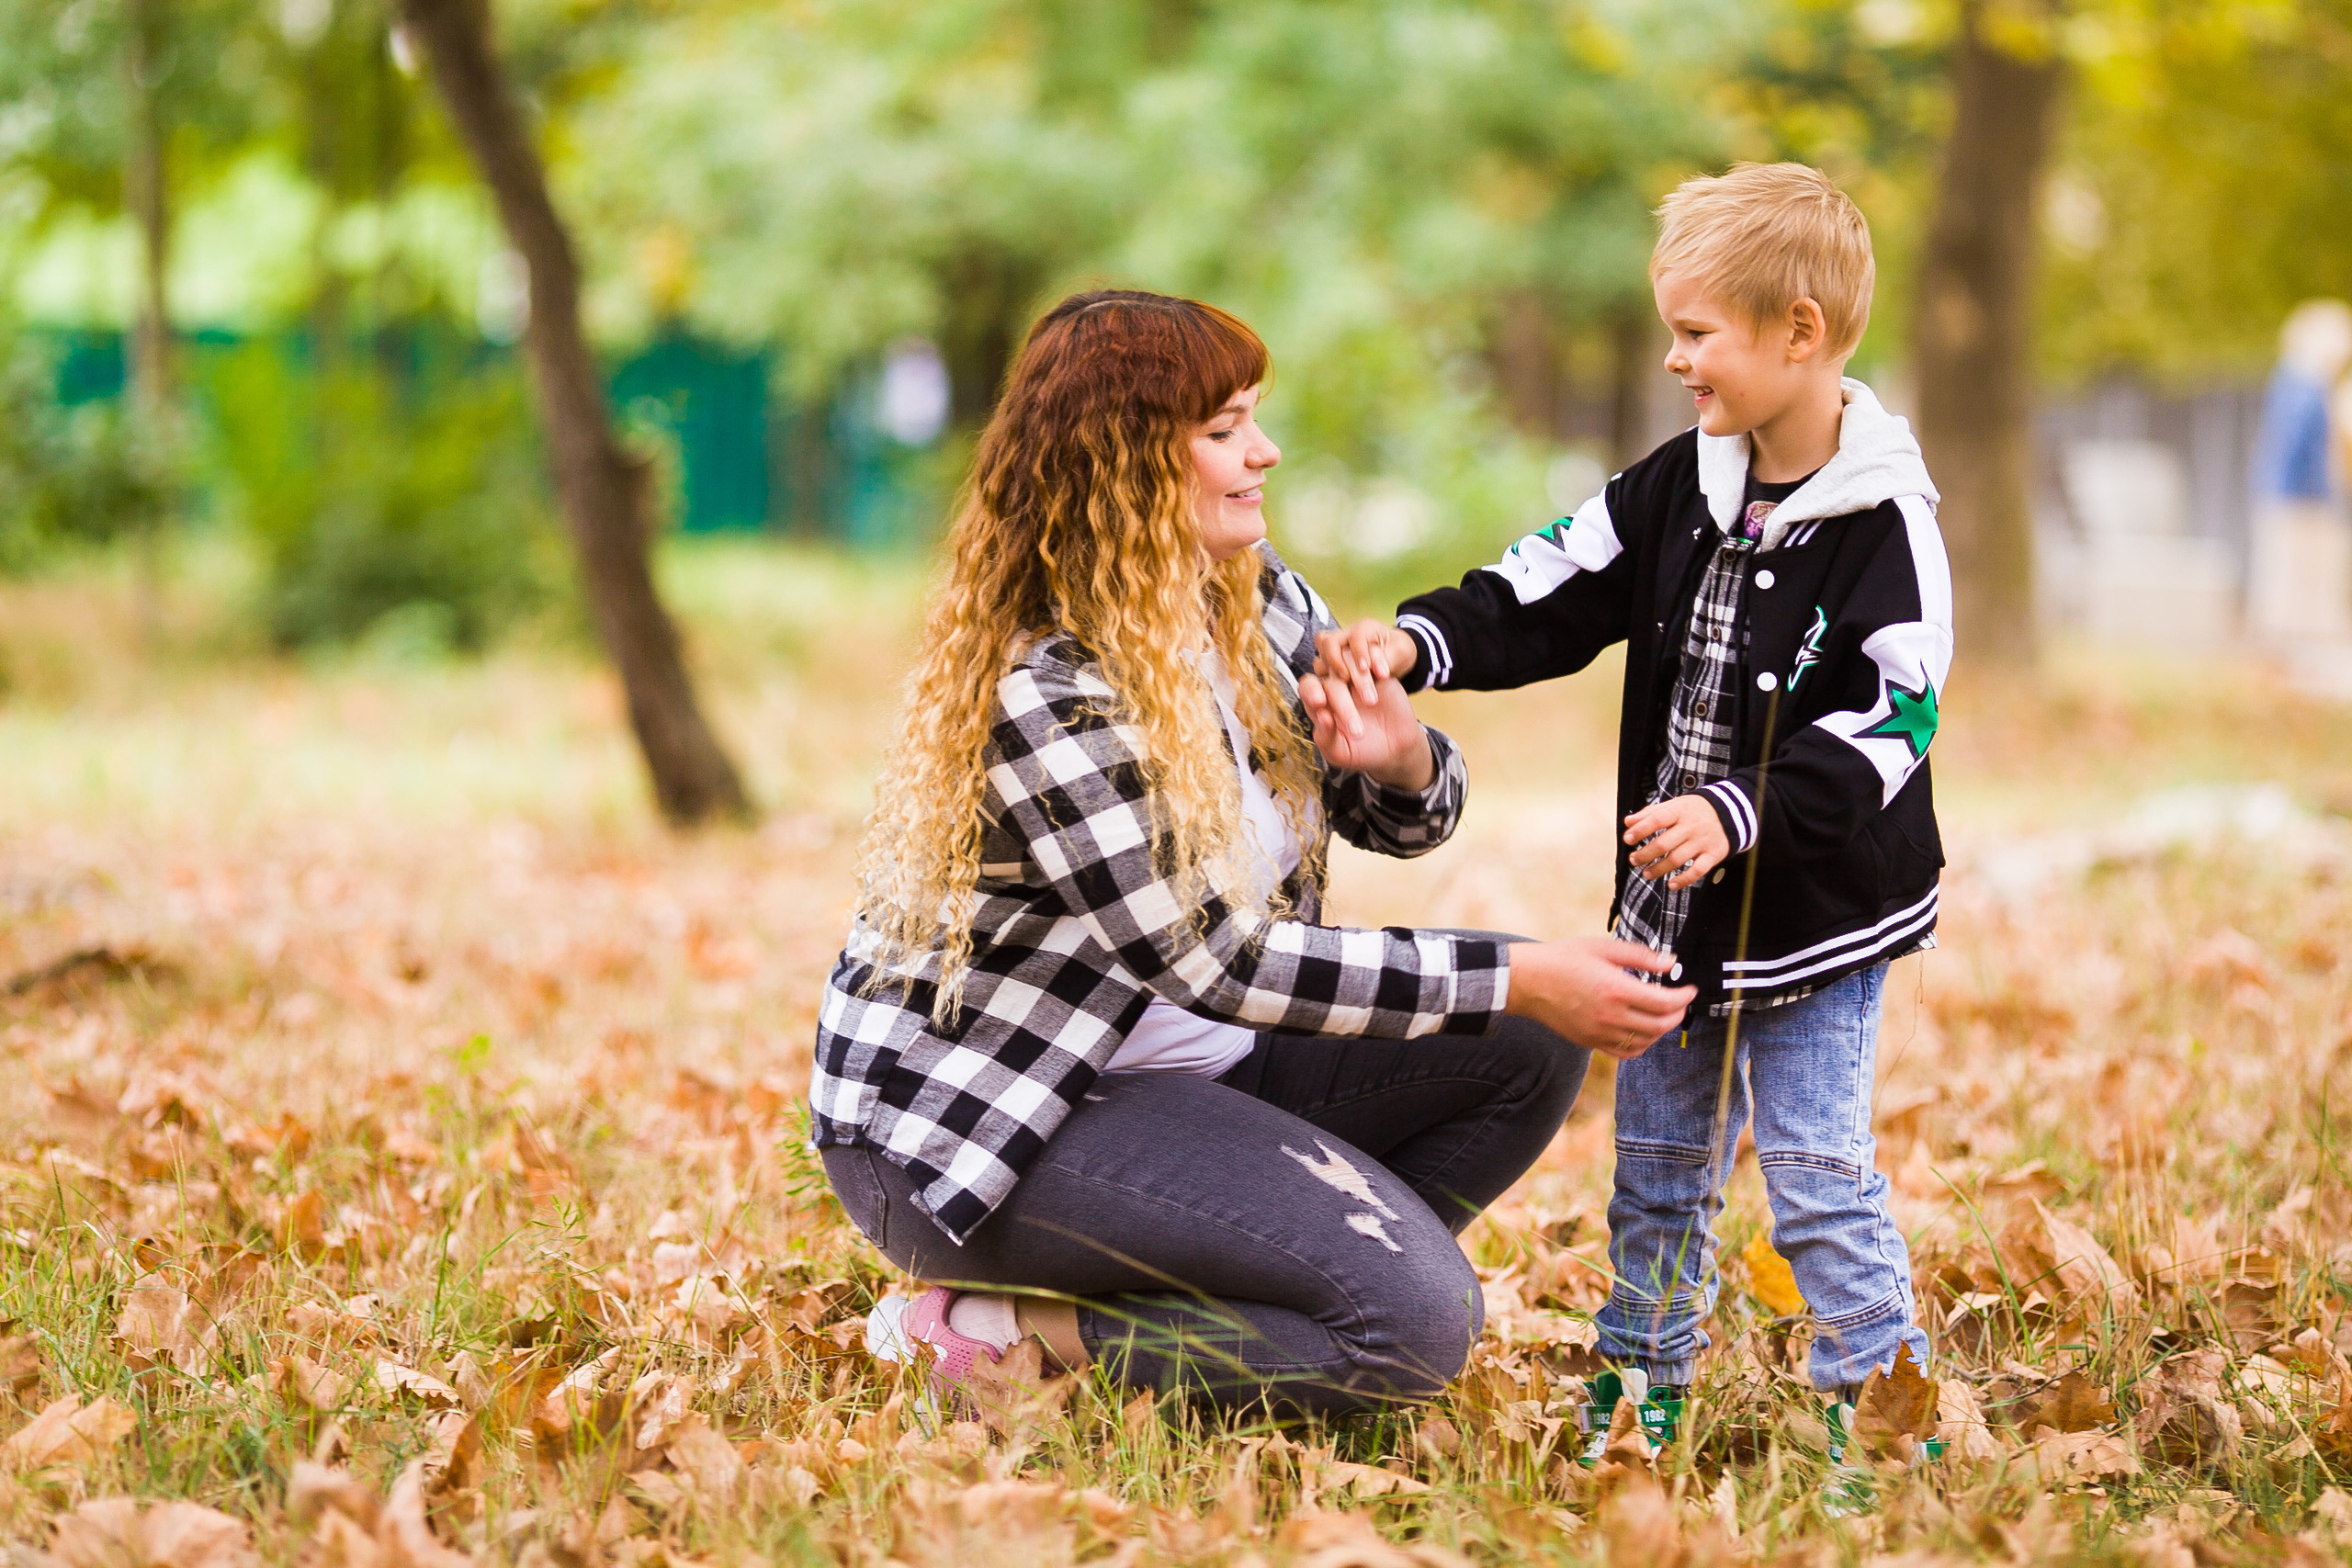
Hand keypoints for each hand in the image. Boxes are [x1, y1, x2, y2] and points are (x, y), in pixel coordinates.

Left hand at [1299, 668, 1434, 790]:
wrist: (1396, 749)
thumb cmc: (1362, 751)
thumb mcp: (1340, 753)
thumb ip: (1326, 738)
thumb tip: (1322, 717)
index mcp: (1320, 703)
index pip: (1308, 687)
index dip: (1311, 691)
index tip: (1320, 702)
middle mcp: (1335, 686)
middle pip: (1330, 680)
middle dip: (1341, 703)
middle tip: (1357, 730)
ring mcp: (1356, 677)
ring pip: (1348, 661)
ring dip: (1359, 680)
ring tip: (1371, 702)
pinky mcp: (1377, 671)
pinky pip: (1372, 654)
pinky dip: (1376, 660)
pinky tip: (1382, 676)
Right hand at [1313, 619, 1419, 708]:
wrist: (1395, 658)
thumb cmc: (1399, 651)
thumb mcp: (1401, 652)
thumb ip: (1388, 660)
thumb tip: (1377, 674)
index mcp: (1365, 628)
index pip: (1356, 636)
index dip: (1359, 652)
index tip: (1366, 669)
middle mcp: (1345, 637)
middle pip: (1328, 642)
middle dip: (1336, 661)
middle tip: (1347, 679)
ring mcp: (1335, 652)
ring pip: (1320, 657)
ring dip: (1328, 673)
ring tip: (1342, 686)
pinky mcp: (1331, 668)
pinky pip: (1319, 673)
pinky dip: (1324, 684)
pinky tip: (1336, 697)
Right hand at [1502, 937, 1695, 1058]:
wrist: (1528, 981)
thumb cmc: (1563, 958)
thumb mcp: (1603, 947)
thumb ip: (1641, 956)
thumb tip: (1671, 962)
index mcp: (1617, 989)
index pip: (1666, 1002)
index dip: (1685, 997)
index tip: (1690, 989)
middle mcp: (1611, 1016)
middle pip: (1661, 1025)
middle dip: (1678, 1014)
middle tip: (1681, 1001)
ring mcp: (1600, 1033)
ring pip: (1646, 1041)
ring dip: (1662, 1029)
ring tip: (1663, 1014)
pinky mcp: (1591, 1042)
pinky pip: (1626, 1052)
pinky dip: (1642, 1045)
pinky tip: (1643, 1031)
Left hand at [1623, 795, 1730, 890]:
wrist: (1731, 812)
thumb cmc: (1695, 810)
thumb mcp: (1674, 805)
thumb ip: (1651, 813)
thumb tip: (1628, 822)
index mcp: (1679, 811)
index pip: (1656, 820)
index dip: (1639, 831)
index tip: (1628, 839)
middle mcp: (1691, 826)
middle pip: (1663, 844)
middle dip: (1645, 854)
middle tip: (1634, 860)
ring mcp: (1703, 841)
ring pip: (1677, 859)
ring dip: (1658, 869)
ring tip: (1647, 874)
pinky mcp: (1713, 855)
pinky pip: (1697, 871)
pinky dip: (1683, 880)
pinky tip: (1671, 885)